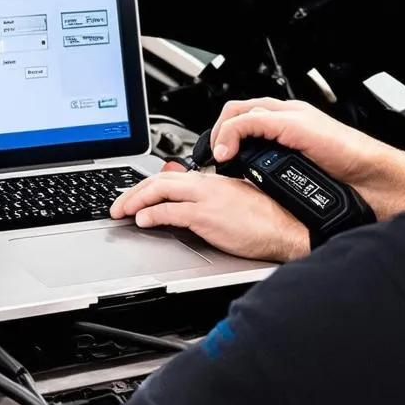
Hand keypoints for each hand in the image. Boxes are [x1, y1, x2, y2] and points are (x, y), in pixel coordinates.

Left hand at [111, 169, 309, 261]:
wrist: (288, 226)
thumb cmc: (266, 217)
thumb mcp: (232, 201)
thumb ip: (208, 199)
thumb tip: (186, 203)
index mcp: (210, 181)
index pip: (168, 177)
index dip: (144, 186)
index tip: (130, 196)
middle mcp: (205, 185)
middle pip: (158, 181)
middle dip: (132, 191)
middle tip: (116, 205)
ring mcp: (205, 200)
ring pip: (160, 191)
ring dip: (136, 201)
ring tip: (122, 211)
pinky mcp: (207, 217)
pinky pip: (172, 212)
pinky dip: (153, 214)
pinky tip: (143, 220)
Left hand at [209, 98, 402, 218]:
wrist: (371, 175)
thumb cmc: (344, 174)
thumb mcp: (298, 169)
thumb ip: (277, 165)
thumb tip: (253, 177)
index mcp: (289, 122)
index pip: (245, 116)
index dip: (225, 134)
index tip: (216, 156)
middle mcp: (287, 113)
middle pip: (237, 109)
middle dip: (217, 131)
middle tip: (211, 155)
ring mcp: (290, 116)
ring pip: (239, 111)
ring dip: (221, 133)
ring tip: (217, 156)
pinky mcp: (292, 123)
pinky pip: (250, 121)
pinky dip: (232, 136)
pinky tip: (227, 155)